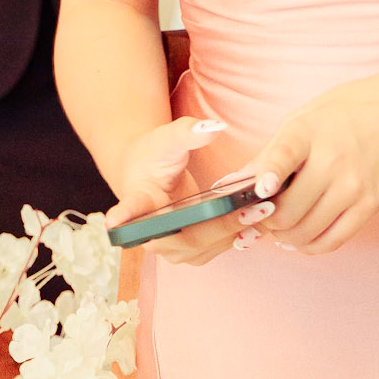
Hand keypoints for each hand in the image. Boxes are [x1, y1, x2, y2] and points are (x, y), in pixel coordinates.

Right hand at [105, 116, 246, 267]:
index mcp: (138, 200)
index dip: (124, 217)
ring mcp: (170, 247)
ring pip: (203, 249)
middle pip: (185, 238)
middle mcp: (151, 232)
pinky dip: (236, 236)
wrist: (146, 174)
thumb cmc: (152, 155)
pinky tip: (258, 221)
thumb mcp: (168, 138)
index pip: (130, 212)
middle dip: (220, 226)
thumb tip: (215, 128)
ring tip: (263, 212)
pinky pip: (213, 248)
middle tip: (251, 210)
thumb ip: (189, 133)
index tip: (115, 221)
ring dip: (233, 233)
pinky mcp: (189, 250)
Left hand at [245, 76, 378, 255]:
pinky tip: (299, 238)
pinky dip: (309, 246)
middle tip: (256, 217)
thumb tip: (236, 182)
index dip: (267, 176)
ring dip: (284, 236)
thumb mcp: (302, 118)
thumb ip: (271, 152)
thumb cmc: (344, 112)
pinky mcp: (370, 205)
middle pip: (288, 209)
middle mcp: (333, 161)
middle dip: (264, 220)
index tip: (257, 191)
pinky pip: (333, 240)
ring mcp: (353, 186)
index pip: (284, 155)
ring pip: (306, 231)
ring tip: (277, 228)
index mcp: (309, 131)